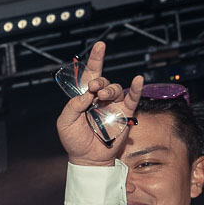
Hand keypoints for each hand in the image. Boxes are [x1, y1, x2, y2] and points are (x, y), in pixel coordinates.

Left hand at [56, 42, 144, 165]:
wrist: (87, 159)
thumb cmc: (75, 141)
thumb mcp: (65, 122)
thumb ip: (72, 106)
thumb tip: (88, 94)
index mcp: (85, 97)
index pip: (90, 74)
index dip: (96, 59)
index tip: (100, 45)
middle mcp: (100, 99)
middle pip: (103, 81)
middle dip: (99, 81)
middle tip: (94, 89)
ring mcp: (113, 105)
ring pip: (116, 89)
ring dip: (110, 89)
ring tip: (103, 96)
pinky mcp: (124, 114)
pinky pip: (132, 98)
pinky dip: (136, 88)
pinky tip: (138, 79)